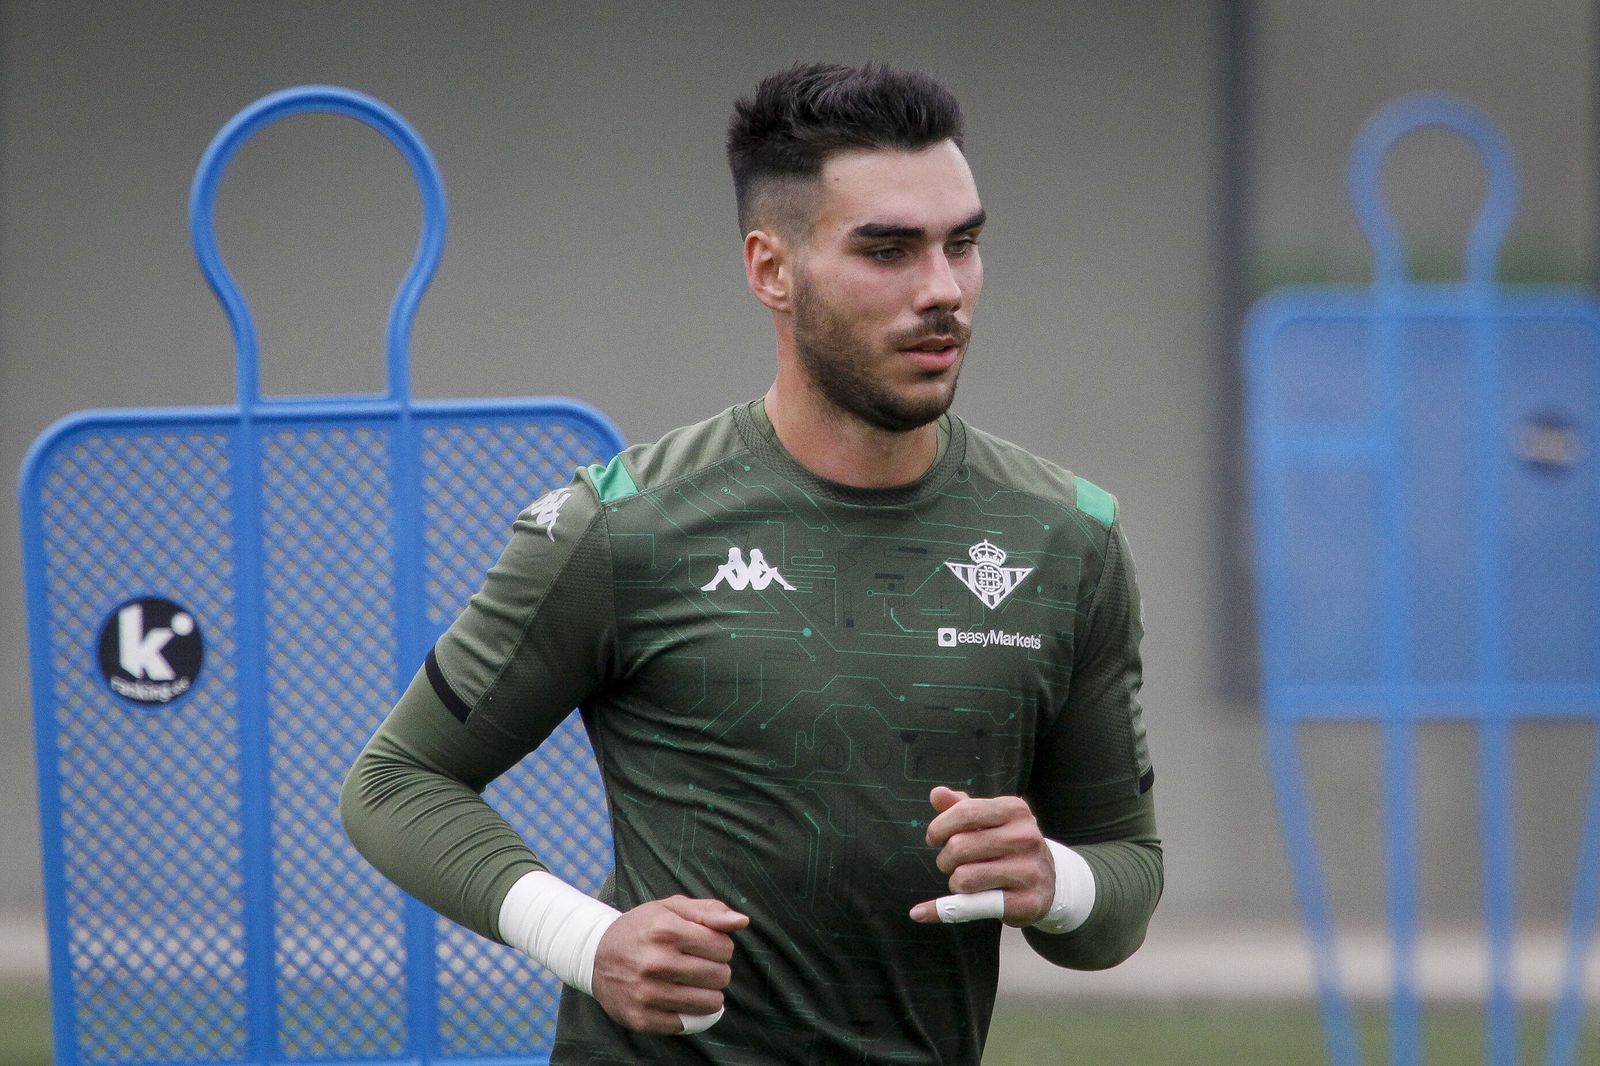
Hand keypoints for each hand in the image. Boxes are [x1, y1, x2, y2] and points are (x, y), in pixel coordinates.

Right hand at [590, 895, 747, 1033]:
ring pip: (710, 1003)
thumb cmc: (643, 929)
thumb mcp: (672, 908)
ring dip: (707, 994)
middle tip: (697, 965)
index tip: (705, 946)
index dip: (720, 947)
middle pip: (720, 976)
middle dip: (716, 970)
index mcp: (666, 929)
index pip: (724, 948)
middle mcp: (656, 962)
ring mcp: (647, 994)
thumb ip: (710, 911)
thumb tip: (742, 922)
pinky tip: (674, 998)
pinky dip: (687, 1012)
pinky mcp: (642, 1019)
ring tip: (690, 983)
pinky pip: (687, 1024)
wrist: (596, 956)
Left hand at [909, 786, 1054, 926]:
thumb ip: (961, 806)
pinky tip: (924, 912)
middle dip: (945, 858)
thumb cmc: (1008, 844)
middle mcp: (1025, 837)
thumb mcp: (990, 820)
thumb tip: (936, 794)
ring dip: (954, 882)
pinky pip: (973, 906)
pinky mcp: (1026, 902)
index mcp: (1015, 810)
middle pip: (959, 846)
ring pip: (963, 877)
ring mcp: (1029, 871)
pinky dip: (944, 910)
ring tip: (966, 881)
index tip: (934, 838)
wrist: (1048, 881)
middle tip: (952, 863)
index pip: (965, 812)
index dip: (939, 827)